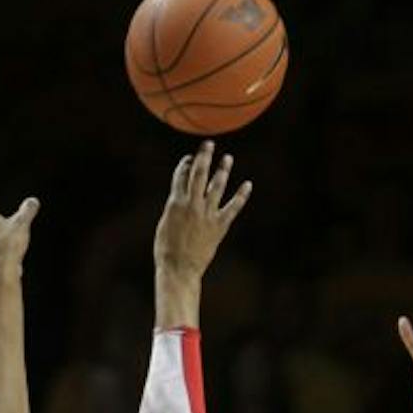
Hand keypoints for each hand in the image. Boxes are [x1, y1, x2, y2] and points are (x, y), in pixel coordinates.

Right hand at [155, 141, 251, 278]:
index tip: (190, 159)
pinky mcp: (219, 226)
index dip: (186, 165)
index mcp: (174, 202)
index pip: (181, 176)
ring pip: (217, 187)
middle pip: (199, 174)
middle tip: (209, 144)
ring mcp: (207, 214)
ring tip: (228, 158)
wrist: (179, 268)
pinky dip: (241, 196)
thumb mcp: (166, 223)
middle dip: (204, 157)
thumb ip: (175, 208)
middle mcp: (191, 204)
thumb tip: (180, 199)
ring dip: (223, 170)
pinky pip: (233, 207)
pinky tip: (247, 185)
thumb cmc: (167, 249)